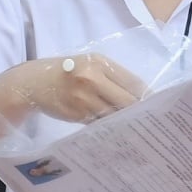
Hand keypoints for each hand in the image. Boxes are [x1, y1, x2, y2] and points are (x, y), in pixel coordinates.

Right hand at [0, 53, 145, 123]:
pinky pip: (99, 122)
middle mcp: (92, 78)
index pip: (133, 82)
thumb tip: (141, 96)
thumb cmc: (67, 72)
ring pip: (114, 114)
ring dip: (125, 121)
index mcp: (100, 63)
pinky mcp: (76, 113)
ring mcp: (83, 97)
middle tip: (151, 121)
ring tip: (136, 127)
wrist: (33, 82)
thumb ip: (113, 77)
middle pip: (127, 100)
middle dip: (139, 111)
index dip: (147, 96)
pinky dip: (109, 126)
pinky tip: (116, 129)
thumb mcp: (89, 64)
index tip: (158, 106)